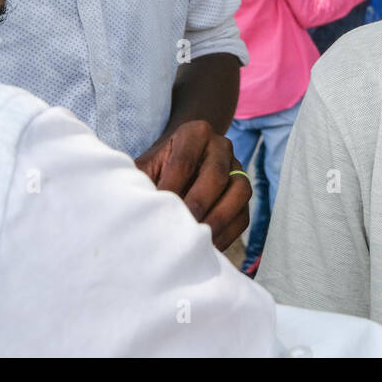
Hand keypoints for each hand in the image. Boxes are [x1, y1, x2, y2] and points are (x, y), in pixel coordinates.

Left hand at [134, 119, 249, 249]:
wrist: (178, 162)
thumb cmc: (158, 168)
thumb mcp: (147, 167)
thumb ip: (141, 181)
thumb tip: (137, 209)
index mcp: (195, 133)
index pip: (184, 160)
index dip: (171, 187)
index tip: (157, 211)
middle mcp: (221, 146)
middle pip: (216, 174)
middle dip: (198, 203)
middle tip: (182, 226)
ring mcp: (237, 169)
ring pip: (239, 190)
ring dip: (219, 218)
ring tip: (199, 240)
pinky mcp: (243, 193)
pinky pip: (244, 214)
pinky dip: (228, 233)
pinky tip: (209, 248)